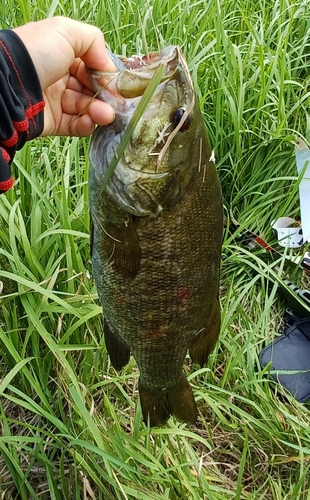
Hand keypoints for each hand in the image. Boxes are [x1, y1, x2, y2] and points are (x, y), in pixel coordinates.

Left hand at [14, 17, 115, 136]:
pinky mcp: (52, 122)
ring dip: (99, 112)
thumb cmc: (36, 52)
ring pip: (85, 109)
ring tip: (105, 115)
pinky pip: (74, 126)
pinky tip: (91, 122)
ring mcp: (55, 101)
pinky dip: (86, 125)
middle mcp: (59, 78)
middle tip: (115, 103)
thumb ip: (93, 41)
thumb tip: (108, 66)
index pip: (90, 67)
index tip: (116, 83)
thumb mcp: (65, 32)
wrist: (8, 84)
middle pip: (90, 89)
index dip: (104, 75)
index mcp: (61, 55)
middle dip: (105, 96)